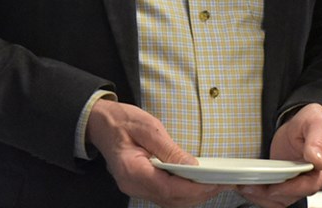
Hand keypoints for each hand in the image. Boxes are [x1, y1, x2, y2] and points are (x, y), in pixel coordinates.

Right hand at [87, 98, 231, 206]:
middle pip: (171, 200)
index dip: (193, 189)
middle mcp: (133, 185)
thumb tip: (192, 166)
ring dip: (192, 196)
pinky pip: (164, 195)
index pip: (168, 189)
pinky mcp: (141, 185)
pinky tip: (196, 183)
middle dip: (198, 194)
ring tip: (213, 183)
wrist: (101, 123)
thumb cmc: (122, 121)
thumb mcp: (149, 128)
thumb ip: (170, 150)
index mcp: (132, 171)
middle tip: (221, 183)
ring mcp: (135, 188)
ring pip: (169, 201)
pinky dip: (183, 192)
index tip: (213, 182)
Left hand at [238, 103, 321, 207]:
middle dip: (271, 194)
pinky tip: (248, 186)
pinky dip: (260, 194)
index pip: (311, 185)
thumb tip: (318, 160)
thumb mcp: (317, 122)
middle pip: (293, 195)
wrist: (300, 123)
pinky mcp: (285, 181)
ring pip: (281, 199)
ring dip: (263, 197)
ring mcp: (297, 181)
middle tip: (251, 186)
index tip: (275, 187)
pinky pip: (274, 195)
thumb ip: (317, 140)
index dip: (293, 189)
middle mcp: (312, 177)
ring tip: (245, 187)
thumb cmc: (312, 121)